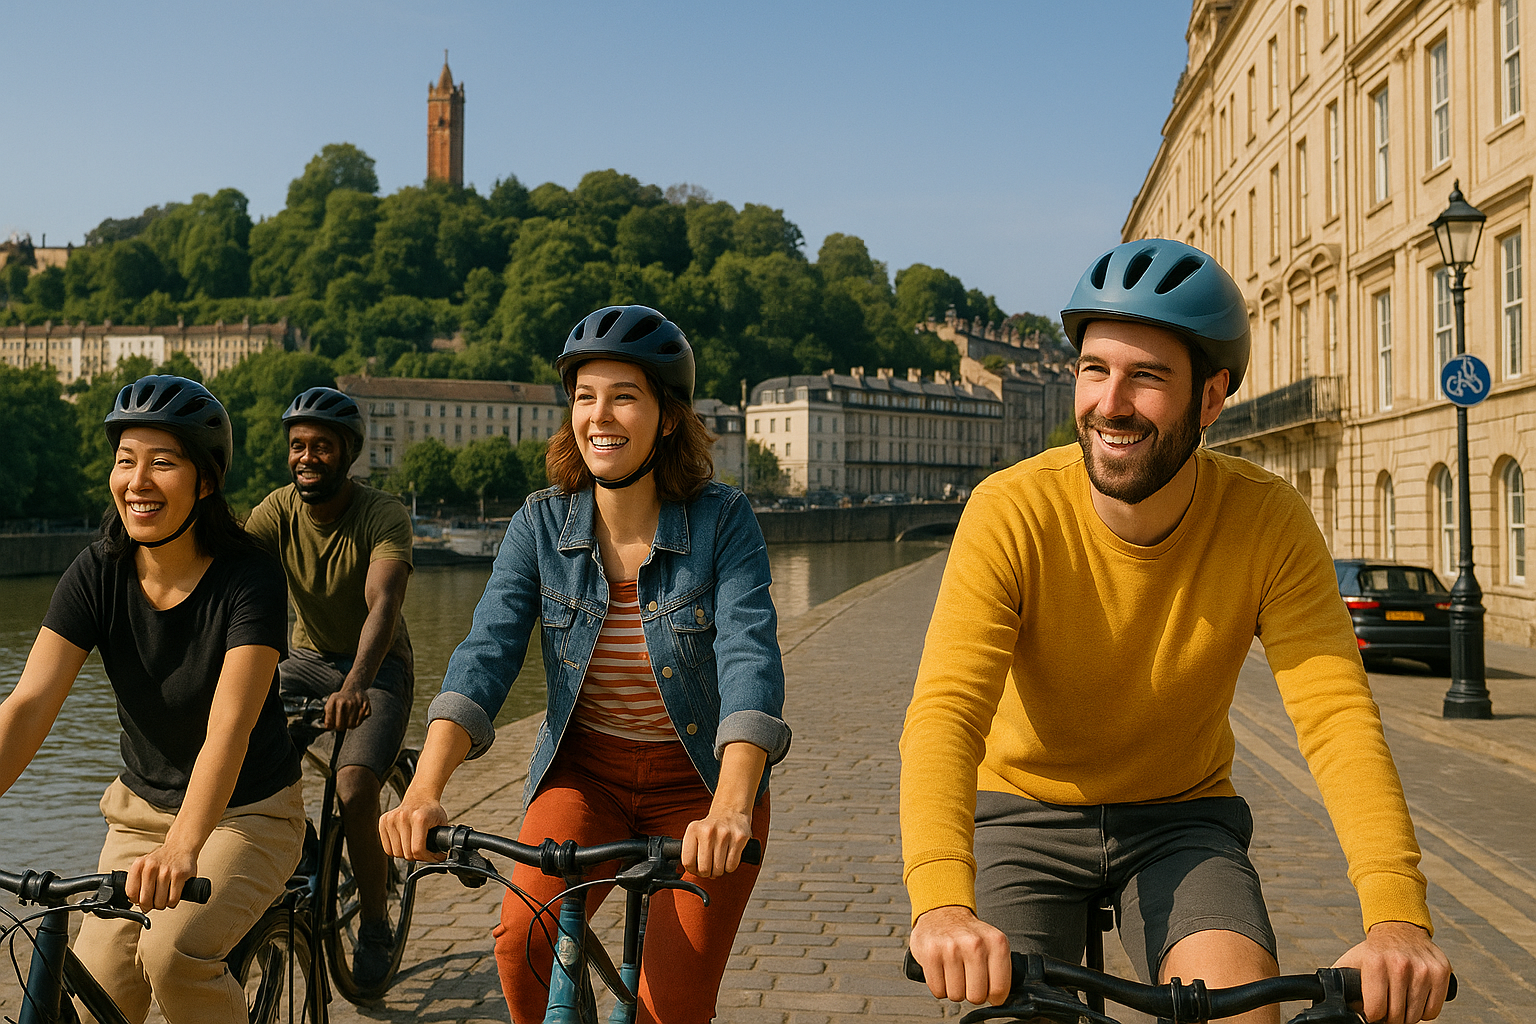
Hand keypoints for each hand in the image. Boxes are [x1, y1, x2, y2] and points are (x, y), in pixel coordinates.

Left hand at [127, 843, 196, 911]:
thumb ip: (136, 882)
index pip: (131, 893)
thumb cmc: (161, 861)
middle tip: (153, 902)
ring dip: (162, 905)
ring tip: (164, 898)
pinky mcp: (180, 875)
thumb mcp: (143, 866)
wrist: (180, 847)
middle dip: (149, 906)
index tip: (142, 900)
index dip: (137, 901)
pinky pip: (173, 900)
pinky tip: (173, 895)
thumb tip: (136, 904)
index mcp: (138, 865)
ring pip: (160, 902)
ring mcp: (166, 871)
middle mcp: (151, 866)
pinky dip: (172, 902)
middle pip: (145, 900)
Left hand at [325, 684, 370, 730]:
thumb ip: (327, 715)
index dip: (331, 726)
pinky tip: (355, 718)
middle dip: (340, 728)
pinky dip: (358, 722)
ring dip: (350, 726)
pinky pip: (360, 722)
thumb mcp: (331, 703)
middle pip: (340, 725)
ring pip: (351, 725)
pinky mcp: (365, 705)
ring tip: (349, 721)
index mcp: (334, 701)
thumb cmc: (341, 698)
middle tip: (341, 726)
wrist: (354, 688)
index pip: (330, 721)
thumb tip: (328, 727)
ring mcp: (355, 704)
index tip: (332, 727)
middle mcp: (344, 702)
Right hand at [379, 790, 446, 862]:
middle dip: (418, 857)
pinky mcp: (383, 821)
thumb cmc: (431, 811)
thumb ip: (443, 839)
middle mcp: (403, 817)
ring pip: (396, 852)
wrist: (420, 797)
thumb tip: (442, 857)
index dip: (427, 858)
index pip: (418, 850)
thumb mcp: (442, 823)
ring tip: (414, 848)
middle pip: (406, 853)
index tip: (434, 857)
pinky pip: (387, 848)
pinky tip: (404, 844)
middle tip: (425, 853)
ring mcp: (391, 819)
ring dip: (406, 854)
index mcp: (419, 818)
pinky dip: (395, 850)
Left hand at [682, 808, 753, 877]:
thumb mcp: (695, 832)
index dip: (692, 870)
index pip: (688, 861)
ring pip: (718, 869)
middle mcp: (708, 831)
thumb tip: (679, 870)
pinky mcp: (739, 838)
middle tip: (709, 868)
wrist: (730, 810)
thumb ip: (688, 850)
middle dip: (706, 873)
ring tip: (718, 862)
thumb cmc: (712, 826)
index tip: (696, 869)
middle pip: (704, 868)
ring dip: (718, 871)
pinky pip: (731, 865)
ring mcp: (725, 834)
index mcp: (693, 829)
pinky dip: (729, 867)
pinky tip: (727, 858)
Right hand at [909, 905, 1011, 1005]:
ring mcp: (951, 948)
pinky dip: (939, 986)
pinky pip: (938, 990)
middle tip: (968, 978)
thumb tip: (1001, 998)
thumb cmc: (969, 934)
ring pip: (956, 996)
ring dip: (954, 989)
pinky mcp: (930, 954)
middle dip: (972, 993)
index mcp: (996, 942)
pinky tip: (942, 972)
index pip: (999, 989)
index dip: (993, 996)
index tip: (988, 990)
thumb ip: (1001, 969)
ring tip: (954, 972)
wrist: (942, 912)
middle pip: (977, 996)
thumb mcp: (994, 943)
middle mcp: (974, 944)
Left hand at [1333, 921, 1451, 1023]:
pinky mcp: (1441, 972)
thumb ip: (1340, 982)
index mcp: (1375, 962)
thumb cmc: (1375, 950)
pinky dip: (1424, 1011)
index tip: (1373, 1010)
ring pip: (1415, 1016)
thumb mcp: (1352, 961)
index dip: (1373, 1015)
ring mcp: (1423, 969)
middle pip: (1397, 1016)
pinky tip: (1415, 998)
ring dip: (1407, 1015)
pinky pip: (1433, 1011)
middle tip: (1387, 1007)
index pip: (1376, 1010)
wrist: (1400, 928)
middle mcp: (1400, 964)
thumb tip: (1337, 1004)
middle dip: (1389, 1017)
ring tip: (1400, 1001)